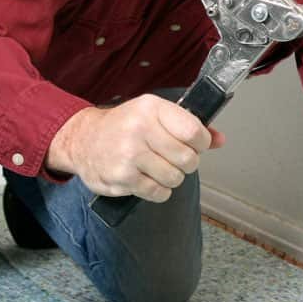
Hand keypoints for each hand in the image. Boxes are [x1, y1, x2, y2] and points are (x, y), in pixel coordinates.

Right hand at [47, 95, 225, 200]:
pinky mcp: (122, 178)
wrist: (82, 140)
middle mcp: (139, 129)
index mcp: (151, 108)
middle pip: (188, 159)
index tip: (195, 145)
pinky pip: (158, 193)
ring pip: (175, 178)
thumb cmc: (123, 126)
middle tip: (174, 159)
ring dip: (171, 178)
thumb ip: (189, 126)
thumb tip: (220, 140)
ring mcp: (129, 155)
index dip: (201, 143)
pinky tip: (147, 179)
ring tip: (157, 168)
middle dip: (186, 164)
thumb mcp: (154, 114)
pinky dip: (158, 190)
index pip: (194, 131)